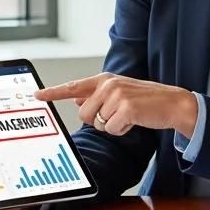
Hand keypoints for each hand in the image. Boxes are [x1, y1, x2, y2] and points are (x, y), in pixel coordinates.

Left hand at [35, 73, 197, 138]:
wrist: (172, 102)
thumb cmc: (145, 100)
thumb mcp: (120, 93)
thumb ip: (97, 96)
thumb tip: (77, 99)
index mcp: (105, 79)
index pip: (73, 86)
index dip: (53, 92)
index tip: (36, 95)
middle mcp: (109, 84)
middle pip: (84, 114)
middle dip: (98, 120)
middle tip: (118, 114)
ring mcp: (117, 95)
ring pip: (97, 123)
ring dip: (112, 125)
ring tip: (129, 115)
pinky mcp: (126, 108)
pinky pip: (111, 129)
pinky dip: (122, 130)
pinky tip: (134, 120)